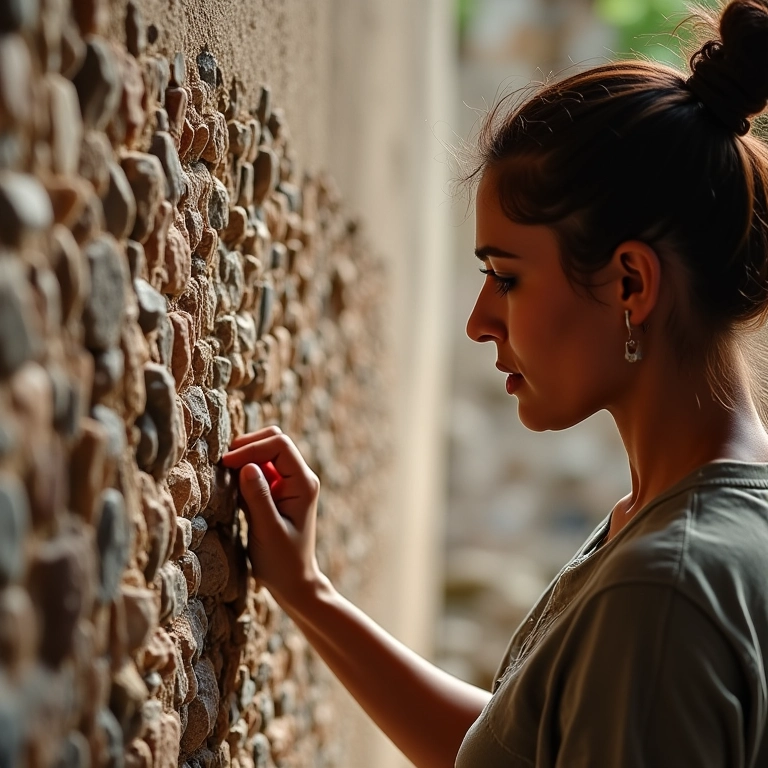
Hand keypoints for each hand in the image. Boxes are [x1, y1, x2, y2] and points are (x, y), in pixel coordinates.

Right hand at [222, 426, 322, 607]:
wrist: (294, 582)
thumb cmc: (283, 561)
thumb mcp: (268, 530)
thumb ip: (258, 497)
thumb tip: (245, 466)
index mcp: (304, 484)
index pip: (280, 445)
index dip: (252, 448)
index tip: (226, 464)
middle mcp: (299, 478)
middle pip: (274, 440)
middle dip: (248, 446)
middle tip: (224, 465)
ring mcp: (288, 483)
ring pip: (265, 452)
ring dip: (244, 459)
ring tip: (225, 477)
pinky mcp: (276, 491)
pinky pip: (259, 469)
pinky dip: (243, 472)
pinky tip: (232, 490)